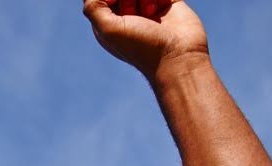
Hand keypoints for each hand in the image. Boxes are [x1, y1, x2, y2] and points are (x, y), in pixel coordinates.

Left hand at [83, 0, 208, 81]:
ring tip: (150, 12)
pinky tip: (162, 6)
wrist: (178, 55)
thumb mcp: (108, 29)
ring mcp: (148, 8)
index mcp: (109, 24)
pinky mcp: (168, 2)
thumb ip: (93, 7)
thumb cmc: (141, 46)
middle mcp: (127, 15)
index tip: (116, 3)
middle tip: (132, 12)